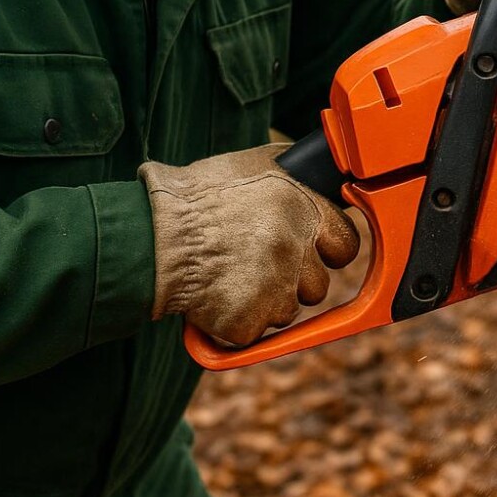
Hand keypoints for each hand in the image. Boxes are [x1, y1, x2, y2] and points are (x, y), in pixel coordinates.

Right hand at [141, 143, 358, 346]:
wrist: (150, 235)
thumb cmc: (196, 196)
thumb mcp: (257, 166)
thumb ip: (297, 179)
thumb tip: (325, 181)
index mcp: (304, 207)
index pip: (346, 244)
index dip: (326, 251)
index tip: (307, 251)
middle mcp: (296, 247)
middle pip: (317, 284)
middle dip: (293, 280)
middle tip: (256, 264)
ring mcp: (275, 287)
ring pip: (287, 311)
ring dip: (265, 301)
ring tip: (230, 275)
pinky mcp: (248, 320)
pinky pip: (255, 331)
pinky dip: (236, 322)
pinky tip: (216, 296)